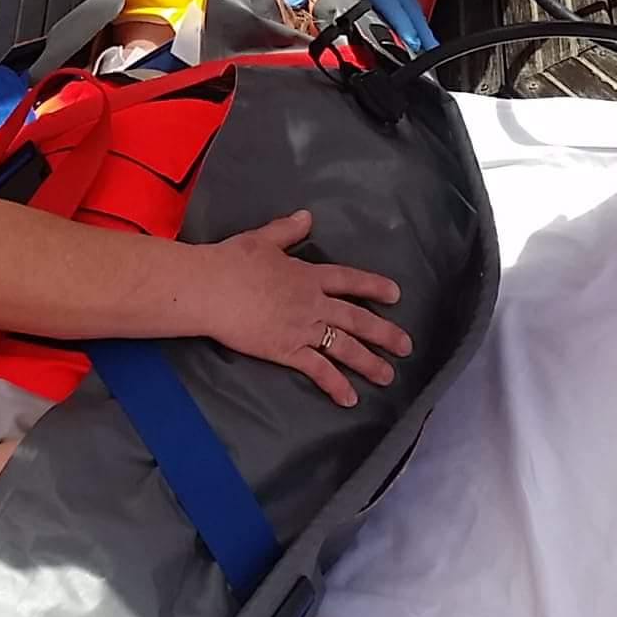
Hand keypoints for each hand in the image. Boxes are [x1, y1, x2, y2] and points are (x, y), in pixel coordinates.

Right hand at [190, 210, 408, 406]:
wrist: (210, 288)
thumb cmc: (231, 262)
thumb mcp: (261, 239)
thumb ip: (286, 230)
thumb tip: (306, 216)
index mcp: (307, 275)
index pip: (349, 280)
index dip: (374, 286)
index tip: (395, 294)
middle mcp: (313, 303)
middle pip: (357, 318)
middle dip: (384, 333)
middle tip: (406, 346)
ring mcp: (303, 328)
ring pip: (345, 347)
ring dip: (369, 362)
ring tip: (388, 376)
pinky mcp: (287, 351)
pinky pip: (318, 371)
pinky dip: (335, 385)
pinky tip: (349, 399)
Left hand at [286, 0, 434, 54]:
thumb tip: (296, 0)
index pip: (391, 5)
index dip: (404, 28)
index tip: (417, 49)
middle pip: (406, 3)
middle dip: (420, 28)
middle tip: (432, 50)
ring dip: (415, 16)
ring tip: (424, 37)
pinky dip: (404, 3)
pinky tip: (402, 10)